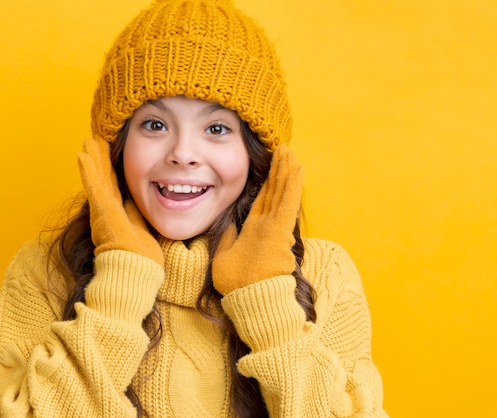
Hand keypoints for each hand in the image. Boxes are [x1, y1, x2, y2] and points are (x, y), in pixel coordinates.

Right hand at [77, 137, 163, 265]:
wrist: (134, 275)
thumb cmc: (140, 261)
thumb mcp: (142, 231)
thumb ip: (138, 216)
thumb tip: (142, 202)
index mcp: (118, 216)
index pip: (114, 188)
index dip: (110, 171)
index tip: (108, 155)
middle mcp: (107, 212)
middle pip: (102, 179)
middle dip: (98, 159)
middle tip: (94, 140)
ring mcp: (103, 211)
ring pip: (96, 178)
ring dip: (91, 159)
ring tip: (88, 140)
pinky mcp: (102, 212)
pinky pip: (94, 186)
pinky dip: (87, 170)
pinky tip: (81, 154)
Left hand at [212, 145, 302, 294]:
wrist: (251, 301)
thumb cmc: (237, 285)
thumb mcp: (224, 256)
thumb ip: (226, 238)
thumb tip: (224, 223)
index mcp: (254, 232)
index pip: (262, 202)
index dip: (266, 184)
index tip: (269, 169)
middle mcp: (267, 226)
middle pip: (274, 191)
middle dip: (278, 170)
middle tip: (282, 150)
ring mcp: (275, 227)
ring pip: (282, 192)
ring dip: (286, 170)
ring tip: (289, 150)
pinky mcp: (280, 230)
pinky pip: (287, 202)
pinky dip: (292, 185)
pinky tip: (297, 167)